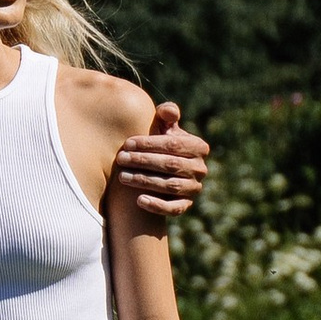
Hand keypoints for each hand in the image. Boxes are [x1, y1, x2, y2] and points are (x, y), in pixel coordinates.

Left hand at [114, 103, 210, 230]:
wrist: (161, 171)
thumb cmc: (161, 144)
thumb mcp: (165, 128)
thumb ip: (166, 115)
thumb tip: (168, 111)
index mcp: (198, 147)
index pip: (173, 145)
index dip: (150, 144)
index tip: (127, 143)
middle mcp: (200, 169)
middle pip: (171, 165)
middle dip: (143, 161)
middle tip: (120, 159)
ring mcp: (194, 188)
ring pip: (170, 186)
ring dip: (145, 181)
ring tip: (122, 177)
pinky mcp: (186, 205)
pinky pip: (174, 208)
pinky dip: (157, 205)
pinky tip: (139, 200)